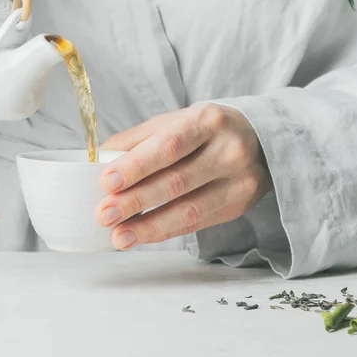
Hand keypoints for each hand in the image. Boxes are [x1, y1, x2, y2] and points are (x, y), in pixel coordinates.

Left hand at [96, 104, 271, 249]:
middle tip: (104, 214)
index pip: (168, 146)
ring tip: (119, 236)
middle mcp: (228, 150)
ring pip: (189, 210)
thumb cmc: (204, 130)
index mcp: (207, 120)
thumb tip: (96, 160)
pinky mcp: (239, 206)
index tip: (107, 182)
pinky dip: (166, 232)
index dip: (137, 166)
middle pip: (177, 181)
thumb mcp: (174, 122)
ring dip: (149, 227)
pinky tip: (142, 236)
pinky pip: (197, 224)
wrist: (261, 139)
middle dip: (136, 201)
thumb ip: (137, 140)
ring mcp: (239, 181)